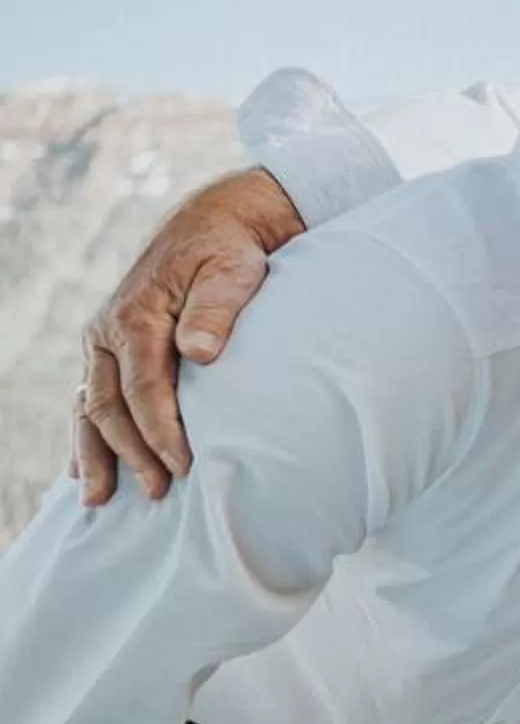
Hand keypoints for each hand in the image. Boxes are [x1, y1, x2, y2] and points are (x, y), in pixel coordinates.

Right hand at [72, 168, 305, 504]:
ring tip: (100, 499)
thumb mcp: (232, 271)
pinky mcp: (108, 351)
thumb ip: (217, 309)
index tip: (183, 466)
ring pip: (88, 407)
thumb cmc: (228, 252)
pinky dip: (87, 435)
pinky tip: (83, 471)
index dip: (160, 431)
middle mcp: (107, 332)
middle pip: (108, 404)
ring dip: (95, 453)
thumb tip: (200, 351)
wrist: (210, 224)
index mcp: (135, 316)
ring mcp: (102, 343)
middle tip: (157, 492)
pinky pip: (89, 399)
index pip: (144, 387)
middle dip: (129, 453)